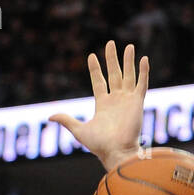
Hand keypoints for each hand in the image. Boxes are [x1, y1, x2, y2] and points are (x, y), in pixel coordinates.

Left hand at [50, 40, 149, 172]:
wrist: (116, 151)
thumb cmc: (99, 144)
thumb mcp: (79, 130)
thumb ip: (66, 120)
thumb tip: (50, 116)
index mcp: (103, 105)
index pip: (99, 82)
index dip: (95, 69)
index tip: (91, 56)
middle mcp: (116, 100)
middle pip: (114, 74)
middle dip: (112, 59)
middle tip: (111, 43)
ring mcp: (128, 100)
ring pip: (129, 76)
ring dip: (129, 61)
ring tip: (130, 46)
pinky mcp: (137, 103)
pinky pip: (141, 84)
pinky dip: (143, 72)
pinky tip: (143, 59)